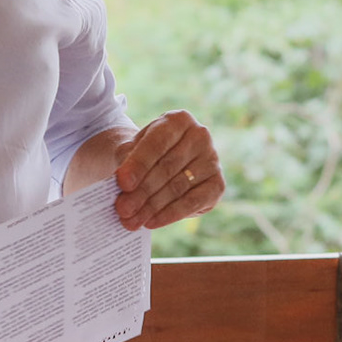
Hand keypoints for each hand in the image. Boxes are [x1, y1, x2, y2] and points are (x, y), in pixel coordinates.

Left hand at [112, 111, 223, 230]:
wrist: (160, 163)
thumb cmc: (143, 155)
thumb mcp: (130, 151)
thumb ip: (126, 163)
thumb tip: (124, 186)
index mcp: (178, 120)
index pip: (157, 143)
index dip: (139, 164)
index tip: (123, 183)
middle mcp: (200, 135)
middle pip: (167, 167)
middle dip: (142, 191)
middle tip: (123, 209)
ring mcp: (212, 159)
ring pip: (178, 187)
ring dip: (152, 207)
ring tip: (131, 220)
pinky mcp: (217, 183)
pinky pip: (192, 202)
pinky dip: (170, 214)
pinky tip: (151, 222)